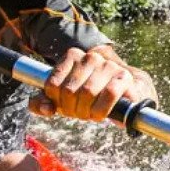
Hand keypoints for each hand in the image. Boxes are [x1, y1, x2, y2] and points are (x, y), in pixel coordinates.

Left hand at [29, 46, 158, 120]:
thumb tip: (46, 109)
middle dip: (72, 110)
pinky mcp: (124, 77)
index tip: (66, 106)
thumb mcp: (62, 98)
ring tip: (91, 114)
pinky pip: (109, 94)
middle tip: (80, 114)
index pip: (52, 85)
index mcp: (73, 56)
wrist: (126, 92)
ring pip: (88, 93)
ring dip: (87, 112)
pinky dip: (102, 109)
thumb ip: (43, 103)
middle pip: (69, 91)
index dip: (57, 103)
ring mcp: (109, 65)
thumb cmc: (91, 95)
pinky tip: (101, 114)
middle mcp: (91, 57)